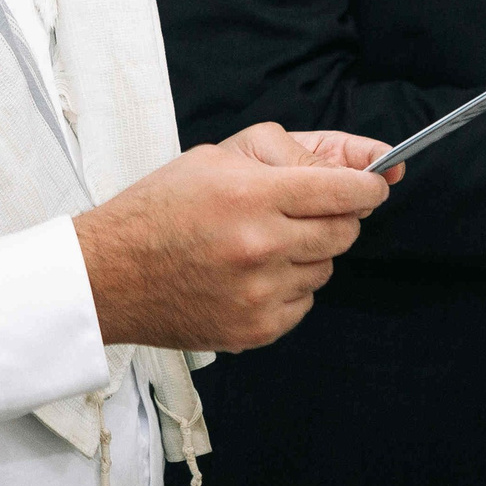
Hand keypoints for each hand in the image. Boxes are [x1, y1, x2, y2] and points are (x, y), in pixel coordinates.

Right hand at [73, 122, 393, 353]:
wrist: (110, 274)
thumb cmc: (159, 209)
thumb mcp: (217, 157)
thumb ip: (289, 154)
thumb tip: (355, 165)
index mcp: (249, 195)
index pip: (343, 191)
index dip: (368, 185)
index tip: (375, 182)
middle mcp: (260, 246)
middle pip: (344, 231)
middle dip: (339, 215)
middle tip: (308, 210)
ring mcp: (259, 294)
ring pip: (325, 268)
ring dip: (308, 252)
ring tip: (261, 243)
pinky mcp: (256, 330)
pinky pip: (304, 302)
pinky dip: (289, 286)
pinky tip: (250, 274)